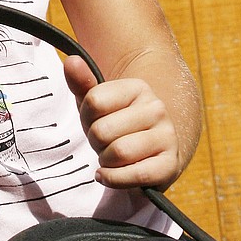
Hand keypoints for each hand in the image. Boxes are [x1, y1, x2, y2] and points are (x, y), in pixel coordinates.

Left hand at [63, 56, 180, 190]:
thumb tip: (71, 61)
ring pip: (117, 152)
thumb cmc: (116, 126)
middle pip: (102, 130)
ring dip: (105, 161)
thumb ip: (81, 83)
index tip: (96, 121)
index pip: (93, 101)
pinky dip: (114, 179)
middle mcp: (157, 108)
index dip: (86, 117)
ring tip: (112, 157)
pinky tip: (109, 174)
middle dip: (95, 143)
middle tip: (105, 144)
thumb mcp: (95, 104)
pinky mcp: (170, 165)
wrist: (151, 153)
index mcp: (138, 88)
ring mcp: (167, 136)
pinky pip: (135, 175)